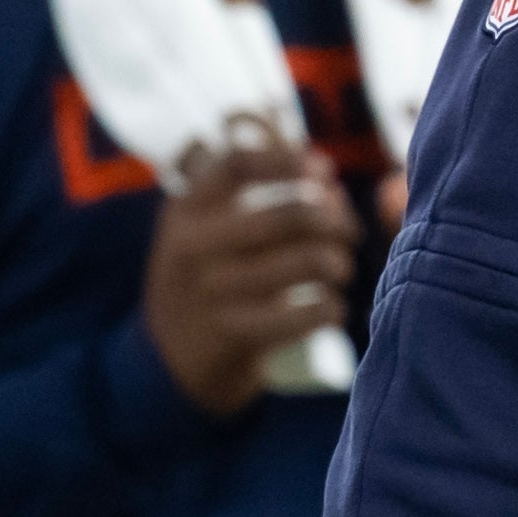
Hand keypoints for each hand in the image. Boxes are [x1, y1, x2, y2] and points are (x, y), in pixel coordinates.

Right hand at [143, 142, 359, 415]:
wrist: (170, 356)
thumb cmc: (206, 275)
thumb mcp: (201, 226)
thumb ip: (250, 192)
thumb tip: (324, 171)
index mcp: (186, 210)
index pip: (237, 165)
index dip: (288, 160)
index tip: (322, 166)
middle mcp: (194, 247)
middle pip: (286, 216)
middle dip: (333, 219)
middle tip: (347, 230)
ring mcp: (213, 293)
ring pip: (307, 262)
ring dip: (337, 263)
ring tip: (339, 268)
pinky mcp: (236, 335)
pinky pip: (309, 313)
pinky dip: (332, 308)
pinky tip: (330, 308)